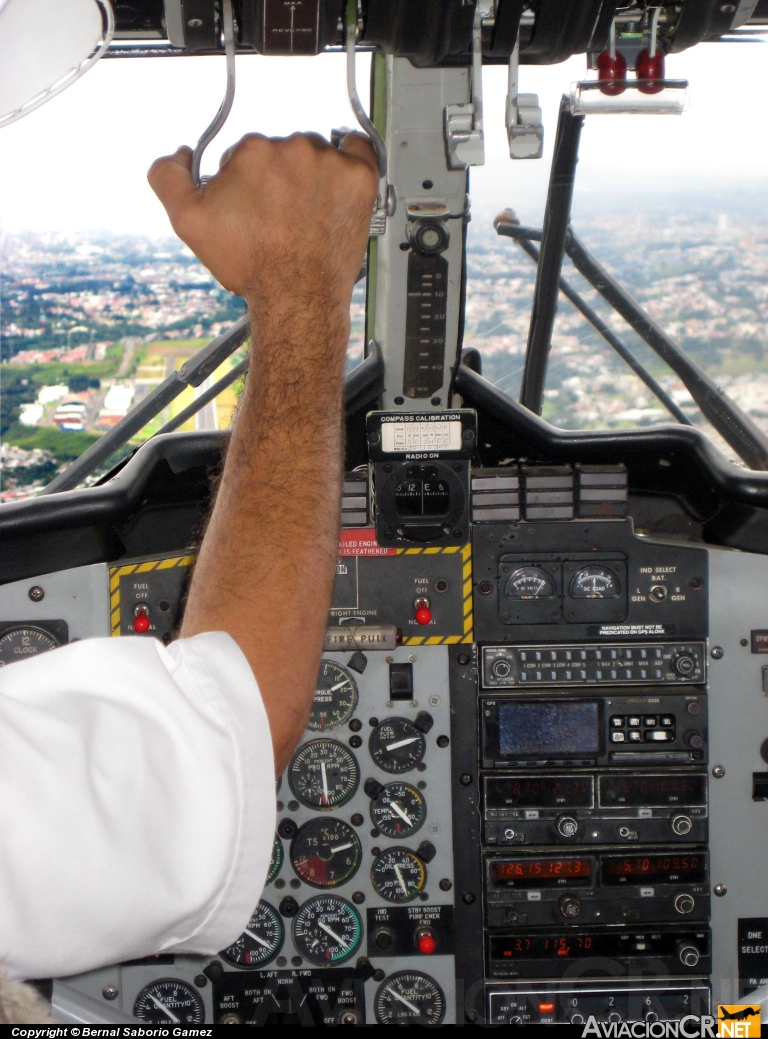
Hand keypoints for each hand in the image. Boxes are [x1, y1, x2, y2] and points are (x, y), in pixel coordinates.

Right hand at [148, 132, 378, 311]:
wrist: (296, 296)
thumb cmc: (251, 265)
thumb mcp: (188, 222)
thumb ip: (168, 179)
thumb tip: (179, 154)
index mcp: (251, 151)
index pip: (248, 154)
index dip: (248, 183)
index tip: (255, 207)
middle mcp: (291, 149)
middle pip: (284, 153)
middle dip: (281, 179)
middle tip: (282, 216)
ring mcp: (328, 163)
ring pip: (317, 156)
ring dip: (313, 176)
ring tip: (308, 215)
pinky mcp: (358, 178)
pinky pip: (358, 151)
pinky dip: (350, 162)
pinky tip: (339, 184)